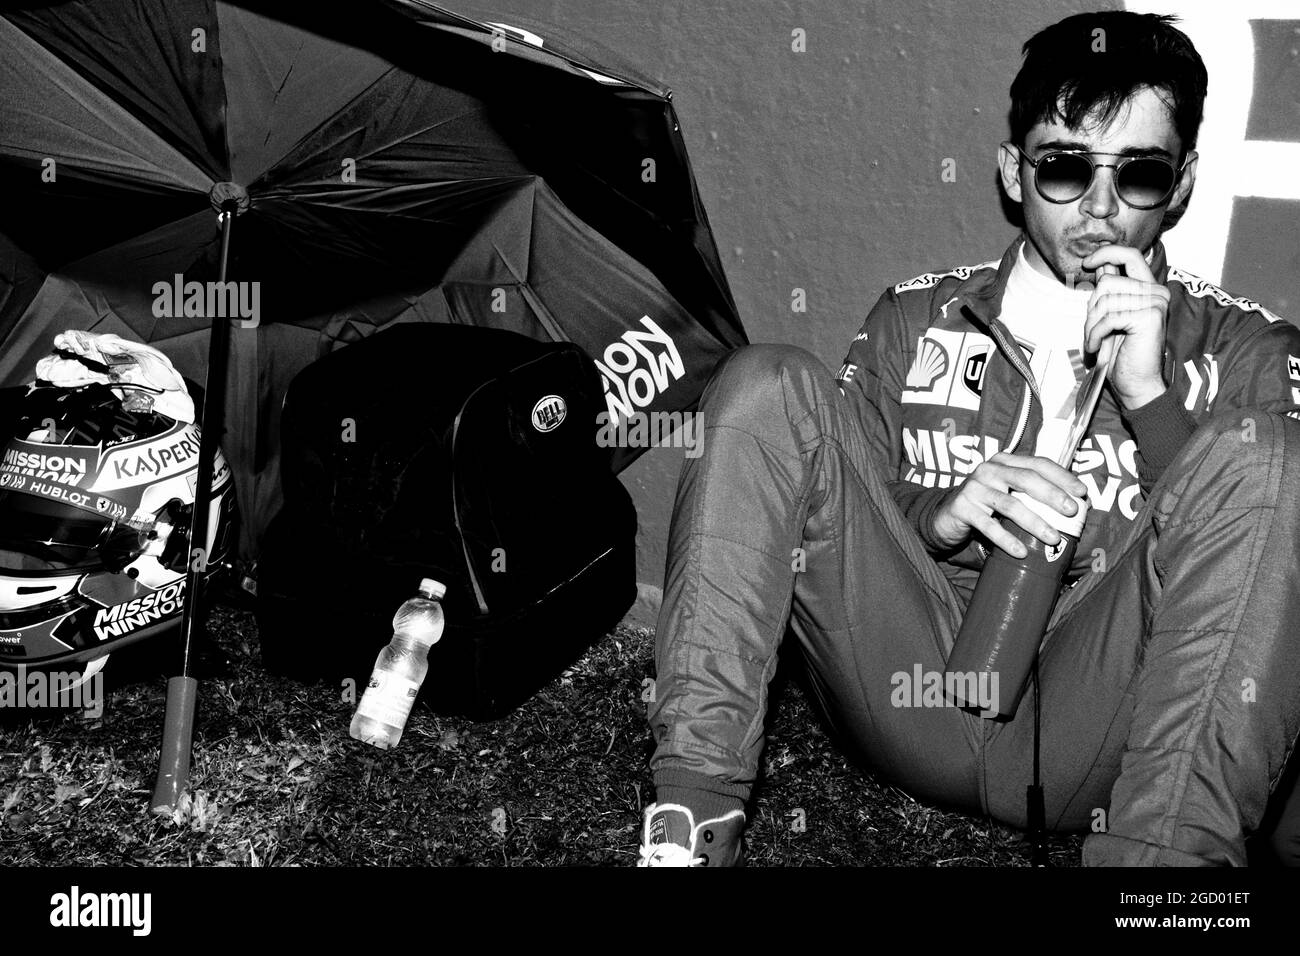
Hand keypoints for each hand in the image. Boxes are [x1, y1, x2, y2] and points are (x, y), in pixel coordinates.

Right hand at [929, 453, 1087, 558]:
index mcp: (1004, 461)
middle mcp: (988, 470)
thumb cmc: (986, 505)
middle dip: (1052, 495)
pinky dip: (1007, 540)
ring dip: (1035, 522)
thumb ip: (1031, 493)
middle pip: (1026, 479)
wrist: (945, 516)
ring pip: (1009, 504)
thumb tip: (1073, 506)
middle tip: (1072, 511)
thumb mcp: (1007, 492)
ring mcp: (973, 488)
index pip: (1038, 463)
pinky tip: (1021, 552)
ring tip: (1053, 538)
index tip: (1082, 493)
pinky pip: (988, 526)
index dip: (1062, 477)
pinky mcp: (962, 508)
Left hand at [1081, 246, 1168, 409]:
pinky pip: (1108, 318)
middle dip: (1091, 307)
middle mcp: (1156, 292)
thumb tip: (1098, 263)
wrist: (1135, 383)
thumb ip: (1109, 291)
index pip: (1130, 255)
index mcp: (1148, 288)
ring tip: (1095, 340)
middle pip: (1107, 282)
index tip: (1087, 262)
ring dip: (1091, 324)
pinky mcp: (1150, 317)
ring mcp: (1155, 303)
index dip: (1107, 253)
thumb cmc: (1121, 352)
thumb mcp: (1110, 315)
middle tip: (1093, 330)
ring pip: (1105, 299)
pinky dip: (1094, 334)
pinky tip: (1095, 348)